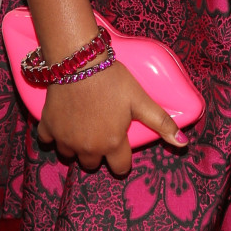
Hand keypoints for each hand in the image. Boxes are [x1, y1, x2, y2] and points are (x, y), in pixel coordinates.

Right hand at [36, 58, 187, 174]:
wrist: (80, 62)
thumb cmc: (113, 80)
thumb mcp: (140, 100)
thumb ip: (161, 122)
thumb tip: (184, 144)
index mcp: (112, 143)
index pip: (120, 168)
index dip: (122, 158)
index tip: (120, 145)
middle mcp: (87, 148)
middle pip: (93, 164)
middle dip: (98, 153)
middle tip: (101, 130)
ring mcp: (65, 139)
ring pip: (70, 155)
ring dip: (76, 145)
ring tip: (83, 125)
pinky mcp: (47, 127)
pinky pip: (47, 140)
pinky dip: (53, 134)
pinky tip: (62, 120)